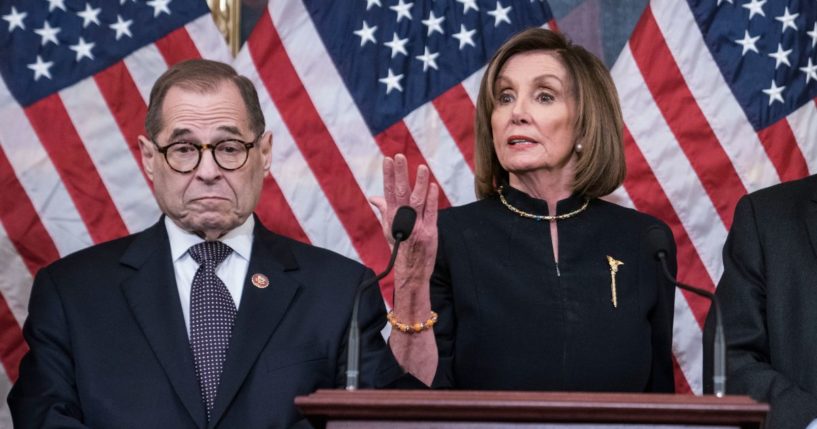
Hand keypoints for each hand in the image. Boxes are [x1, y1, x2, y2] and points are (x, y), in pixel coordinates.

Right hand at [369, 154, 438, 294]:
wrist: (411, 272)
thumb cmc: (400, 248)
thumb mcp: (389, 229)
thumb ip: (384, 210)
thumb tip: (373, 197)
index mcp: (392, 218)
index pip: (388, 192)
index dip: (388, 176)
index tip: (387, 159)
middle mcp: (402, 220)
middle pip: (400, 193)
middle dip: (400, 174)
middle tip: (399, 156)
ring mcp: (417, 226)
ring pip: (417, 201)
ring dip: (419, 183)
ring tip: (422, 167)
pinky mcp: (430, 232)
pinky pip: (431, 213)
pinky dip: (432, 199)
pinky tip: (433, 186)